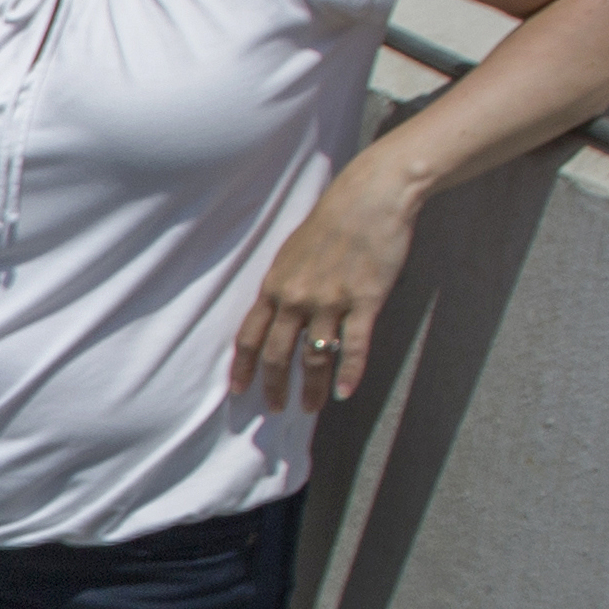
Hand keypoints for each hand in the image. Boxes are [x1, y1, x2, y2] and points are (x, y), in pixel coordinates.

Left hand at [230, 157, 416, 409]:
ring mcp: (330, 301)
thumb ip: (283, 285)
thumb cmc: (331, 222)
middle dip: (273, 386)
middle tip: (274, 409)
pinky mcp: (364, 301)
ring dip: (311, 388)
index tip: (238, 390)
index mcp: (274, 286)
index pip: (249, 336)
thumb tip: (277, 312)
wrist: (369, 199)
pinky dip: (349, 373)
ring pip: (314, 357)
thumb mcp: (292, 253)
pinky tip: (344, 393)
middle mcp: (296, 298)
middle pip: (277, 354)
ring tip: (310, 408)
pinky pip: (354, 347)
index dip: (242, 366)